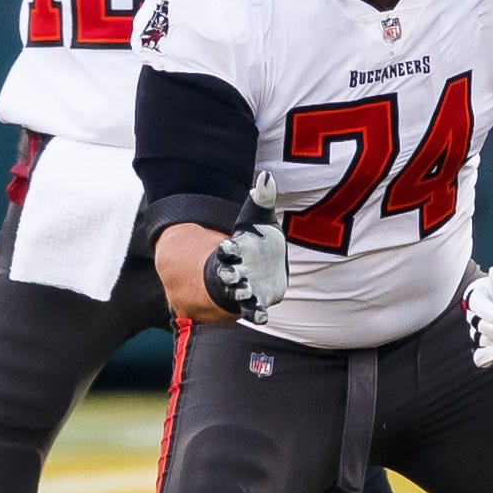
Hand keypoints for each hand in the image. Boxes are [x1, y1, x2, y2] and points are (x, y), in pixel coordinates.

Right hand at [207, 173, 288, 322]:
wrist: (255, 267)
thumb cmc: (253, 242)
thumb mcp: (258, 219)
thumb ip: (261, 198)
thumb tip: (266, 175)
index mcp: (234, 251)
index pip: (227, 249)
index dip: (227, 248)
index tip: (226, 244)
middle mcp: (235, 271)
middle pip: (226, 273)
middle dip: (227, 273)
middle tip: (228, 274)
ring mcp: (243, 288)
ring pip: (237, 293)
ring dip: (239, 293)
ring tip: (243, 293)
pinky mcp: (256, 301)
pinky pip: (253, 310)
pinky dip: (256, 314)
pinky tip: (262, 317)